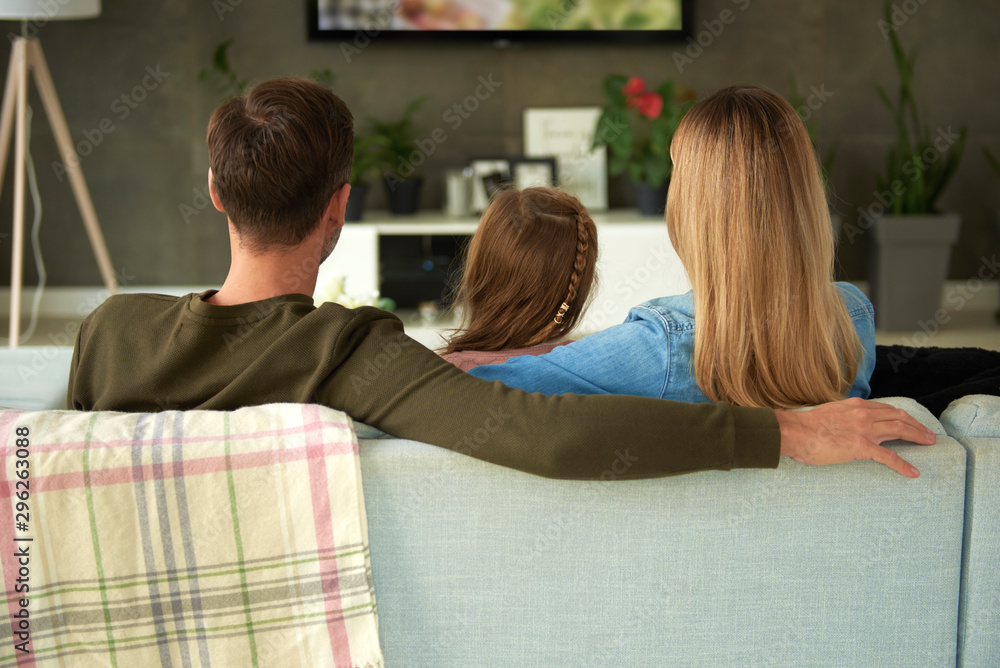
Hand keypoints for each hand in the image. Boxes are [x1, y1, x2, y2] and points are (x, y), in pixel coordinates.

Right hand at [775, 397, 935, 477]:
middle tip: (929, 434)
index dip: (902, 415)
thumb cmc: (805, 426)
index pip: (886, 408)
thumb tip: (845, 424)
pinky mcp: (862, 447)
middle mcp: (864, 414)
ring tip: (929, 443)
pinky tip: (913, 472)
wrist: (796, 432)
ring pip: (900, 430)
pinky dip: (903, 465)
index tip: (910, 421)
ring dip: (918, 436)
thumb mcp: (829, 413)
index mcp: (856, 405)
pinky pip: (889, 457)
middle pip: (899, 416)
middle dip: (917, 425)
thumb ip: (843, 416)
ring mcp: (864, 430)